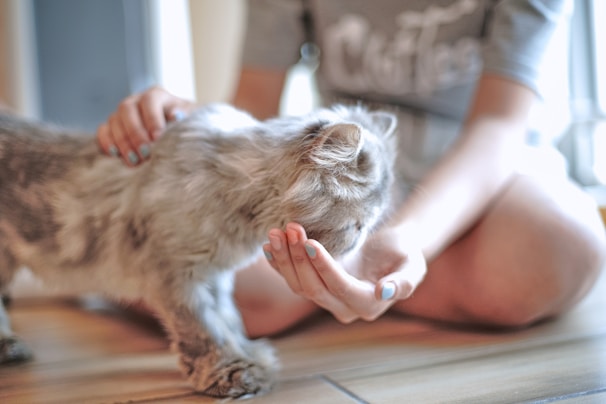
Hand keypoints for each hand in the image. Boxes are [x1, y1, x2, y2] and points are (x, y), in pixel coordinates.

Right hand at [96, 86, 195, 165]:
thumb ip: (185, 116)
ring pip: (114, 120)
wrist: (179, 134)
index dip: (152, 119)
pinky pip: (102, 131)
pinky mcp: (113, 127)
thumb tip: (176, 116)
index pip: (149, 101)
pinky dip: (106, 142)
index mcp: (157, 95)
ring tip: (135, 161)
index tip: (158, 139)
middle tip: (146, 153)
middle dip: (135, 133)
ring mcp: (122, 114)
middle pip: (127, 109)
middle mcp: (136, 100)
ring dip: (123, 142)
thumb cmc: (186, 125)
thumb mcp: (191, 119)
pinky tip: (115, 155)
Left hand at [262, 222, 426, 323]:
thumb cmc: (405, 254)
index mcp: (368, 305)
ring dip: (285, 259)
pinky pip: (292, 280)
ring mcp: (327, 300)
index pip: (340, 287)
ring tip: (277, 232)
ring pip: (299, 286)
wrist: (393, 250)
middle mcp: (344, 308)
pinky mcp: (316, 287)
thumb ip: (403, 282)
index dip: (324, 266)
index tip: (311, 242)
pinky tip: (268, 246)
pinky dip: (278, 264)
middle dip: (299, 258)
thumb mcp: (413, 266)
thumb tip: (384, 292)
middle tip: (292, 228)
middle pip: (314, 288)